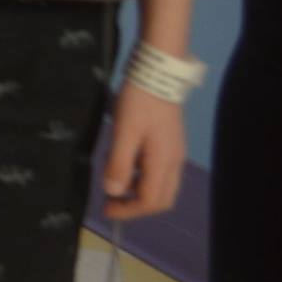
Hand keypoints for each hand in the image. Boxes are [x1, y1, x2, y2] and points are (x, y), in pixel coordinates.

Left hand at [103, 83, 185, 220]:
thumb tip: (113, 192)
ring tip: (113, 175)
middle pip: (160, 198)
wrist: (158, 71)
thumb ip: (119, 163)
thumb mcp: (124, 132)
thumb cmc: (139, 102)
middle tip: (111, 200)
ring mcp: (174, 152)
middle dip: (135, 204)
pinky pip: (157, 169)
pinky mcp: (169, 142)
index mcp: (164, 162)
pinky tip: (124, 158)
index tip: (107, 209)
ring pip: (159, 184)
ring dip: (137, 188)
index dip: (128, 210)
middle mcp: (174, 162)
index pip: (151, 201)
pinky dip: (140, 173)